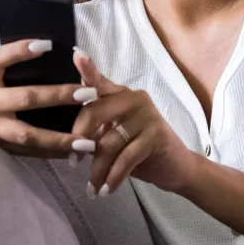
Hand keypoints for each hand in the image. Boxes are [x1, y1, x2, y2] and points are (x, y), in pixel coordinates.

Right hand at [0, 39, 97, 159]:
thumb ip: (7, 71)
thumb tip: (48, 54)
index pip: (0, 59)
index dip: (21, 51)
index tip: (48, 44)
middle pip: (25, 98)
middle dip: (58, 95)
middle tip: (88, 93)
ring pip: (29, 136)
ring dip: (61, 139)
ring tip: (88, 142)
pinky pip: (29, 153)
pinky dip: (52, 153)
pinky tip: (74, 152)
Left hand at [71, 47, 197, 197]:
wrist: (175, 168)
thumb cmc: (139, 152)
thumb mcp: (114, 136)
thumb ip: (96, 128)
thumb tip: (67, 136)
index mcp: (121, 95)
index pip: (99, 81)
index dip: (87, 68)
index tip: (75, 54)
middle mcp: (135, 98)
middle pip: (94, 113)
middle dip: (79, 141)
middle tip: (73, 163)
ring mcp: (147, 114)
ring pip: (108, 143)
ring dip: (98, 170)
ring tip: (93, 188)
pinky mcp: (156, 133)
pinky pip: (126, 158)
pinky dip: (113, 177)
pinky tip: (107, 190)